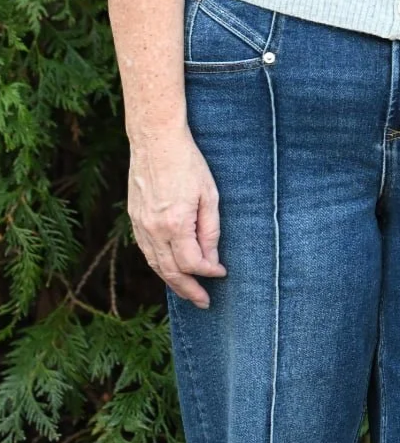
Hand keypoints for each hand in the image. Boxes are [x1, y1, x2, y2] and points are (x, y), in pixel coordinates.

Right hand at [127, 128, 225, 306]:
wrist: (155, 139)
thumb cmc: (187, 162)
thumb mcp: (209, 195)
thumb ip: (210, 231)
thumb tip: (212, 260)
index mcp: (175, 224)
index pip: (192, 264)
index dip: (208, 272)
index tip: (221, 273)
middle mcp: (154, 229)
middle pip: (171, 272)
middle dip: (189, 290)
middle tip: (204, 302)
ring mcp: (140, 224)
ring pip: (155, 264)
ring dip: (172, 282)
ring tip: (188, 292)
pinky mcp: (134, 218)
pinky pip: (146, 250)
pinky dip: (158, 265)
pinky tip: (169, 269)